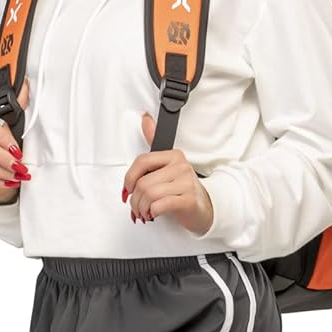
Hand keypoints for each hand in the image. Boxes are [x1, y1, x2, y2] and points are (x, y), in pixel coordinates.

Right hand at [0, 79, 29, 204]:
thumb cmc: (2, 154)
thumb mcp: (12, 133)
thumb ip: (17, 108)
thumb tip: (25, 84)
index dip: (5, 139)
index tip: (18, 150)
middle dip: (4, 158)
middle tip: (19, 166)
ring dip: (2, 171)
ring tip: (16, 176)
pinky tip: (6, 183)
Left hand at [124, 112, 214, 234]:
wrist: (204, 209)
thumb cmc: (182, 190)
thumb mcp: (167, 166)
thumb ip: (154, 142)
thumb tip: (145, 117)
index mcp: (174, 156)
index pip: (142, 161)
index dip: (129, 178)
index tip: (128, 189)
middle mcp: (181, 166)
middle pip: (143, 182)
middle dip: (135, 199)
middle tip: (136, 206)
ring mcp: (186, 183)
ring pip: (149, 194)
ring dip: (142, 207)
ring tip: (145, 211)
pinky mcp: (188, 200)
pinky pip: (160, 205)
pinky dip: (152, 212)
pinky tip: (154, 213)